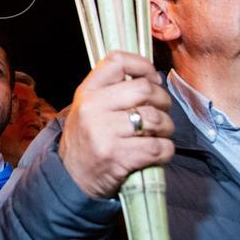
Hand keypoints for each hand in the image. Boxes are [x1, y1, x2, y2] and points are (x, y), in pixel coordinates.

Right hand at [58, 51, 174, 198]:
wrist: (72, 178)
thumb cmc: (88, 139)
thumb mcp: (88, 107)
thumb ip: (112, 90)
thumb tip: (153, 78)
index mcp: (87, 92)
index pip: (117, 61)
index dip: (142, 65)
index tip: (152, 78)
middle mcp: (92, 108)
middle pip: (143, 89)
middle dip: (162, 100)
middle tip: (162, 111)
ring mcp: (104, 132)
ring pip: (155, 118)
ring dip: (167, 127)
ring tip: (160, 133)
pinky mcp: (118, 156)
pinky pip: (158, 147)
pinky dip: (166, 150)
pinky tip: (157, 152)